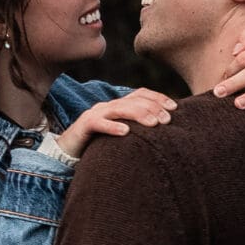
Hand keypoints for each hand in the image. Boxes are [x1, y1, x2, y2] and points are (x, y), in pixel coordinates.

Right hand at [54, 87, 177, 160]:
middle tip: (167, 120)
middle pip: (133, 100)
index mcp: (118, 105)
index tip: (174, 108)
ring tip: (153, 123)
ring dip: (138, 114)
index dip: (158, 98)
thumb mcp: (122, 133)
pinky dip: (112, 127)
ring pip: (119, 109)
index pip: (140, 94)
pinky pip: (98, 124)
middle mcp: (108, 106)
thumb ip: (137, 130)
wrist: (69, 150)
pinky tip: (125, 132)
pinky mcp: (84, 126)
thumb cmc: (100, 143)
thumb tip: (164, 132)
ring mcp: (96, 114)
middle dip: (152, 107)